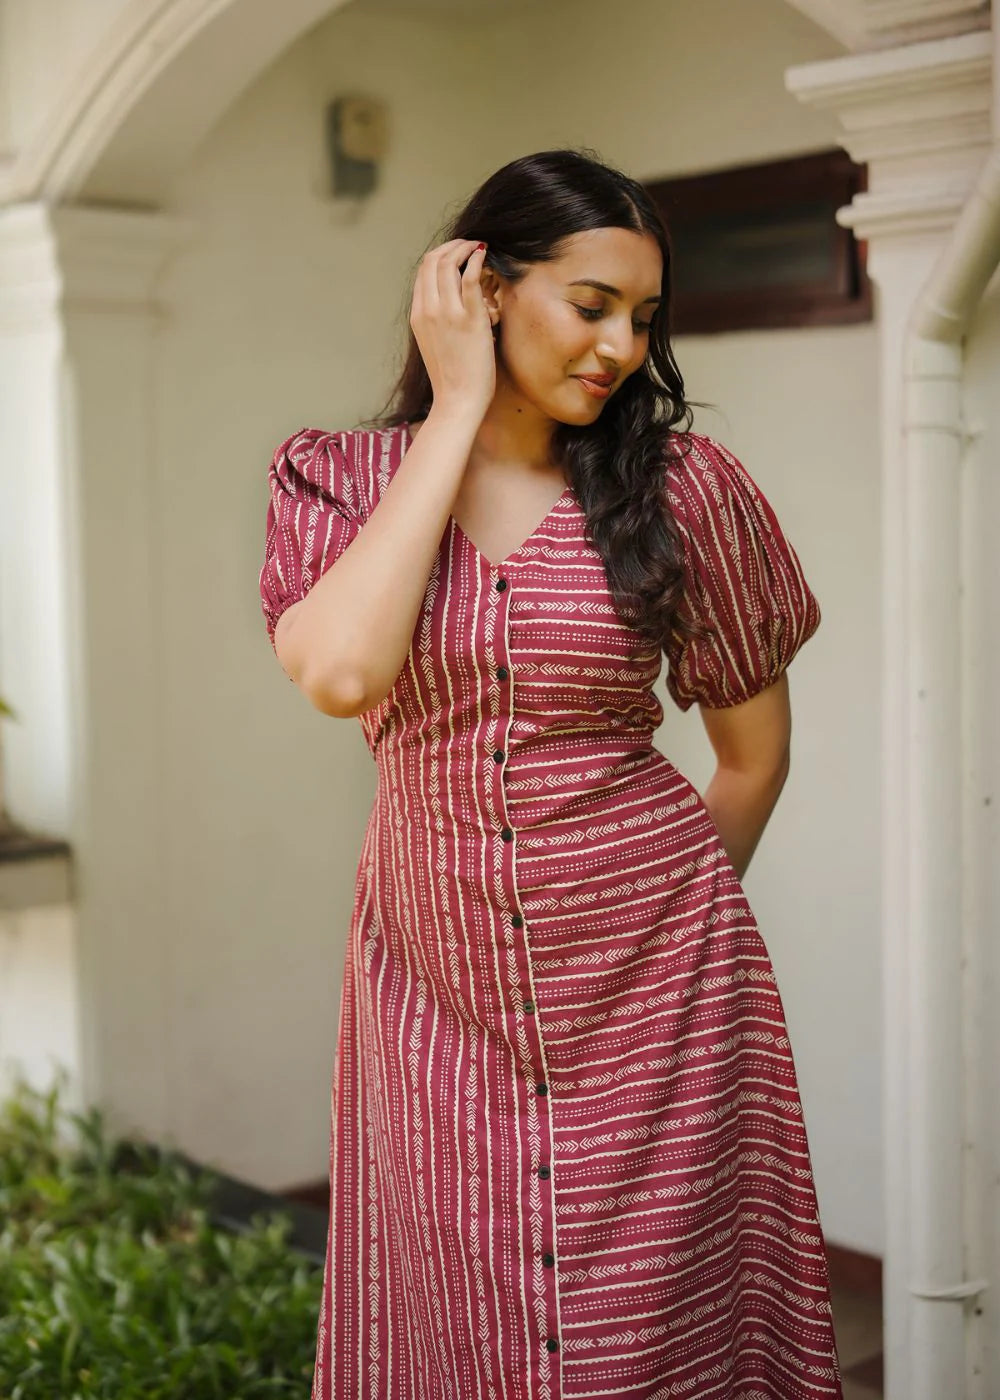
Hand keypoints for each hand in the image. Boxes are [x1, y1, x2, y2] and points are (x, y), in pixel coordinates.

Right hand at [409, 239, 495, 421]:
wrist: (458, 401)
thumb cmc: (452, 379)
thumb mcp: (434, 344)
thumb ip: (437, 321)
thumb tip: (451, 305)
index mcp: (417, 315)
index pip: (423, 271)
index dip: (440, 254)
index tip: (457, 252)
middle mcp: (428, 310)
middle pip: (433, 261)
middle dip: (452, 245)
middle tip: (470, 243)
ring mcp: (447, 314)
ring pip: (450, 264)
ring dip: (466, 248)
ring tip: (481, 246)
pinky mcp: (469, 319)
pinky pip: (470, 278)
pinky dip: (477, 260)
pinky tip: (485, 255)